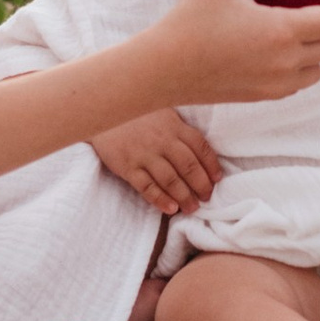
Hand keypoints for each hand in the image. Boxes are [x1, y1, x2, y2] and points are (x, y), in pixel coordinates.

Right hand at [92, 107, 222, 212]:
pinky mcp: (127, 166)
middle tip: (207, 198)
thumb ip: (179, 129)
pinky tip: (170, 208)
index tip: (217, 179)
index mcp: (174, 125)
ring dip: (184, 196)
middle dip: (201, 185)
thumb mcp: (162, 112)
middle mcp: (162, 140)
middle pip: (188, 166)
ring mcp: (144, 154)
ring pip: (170, 179)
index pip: (200, 147)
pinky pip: (147, 186)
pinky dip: (160, 199)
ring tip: (192, 208)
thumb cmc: (136, 113)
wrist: (102, 113)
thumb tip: (200, 152)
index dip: (211, 165)